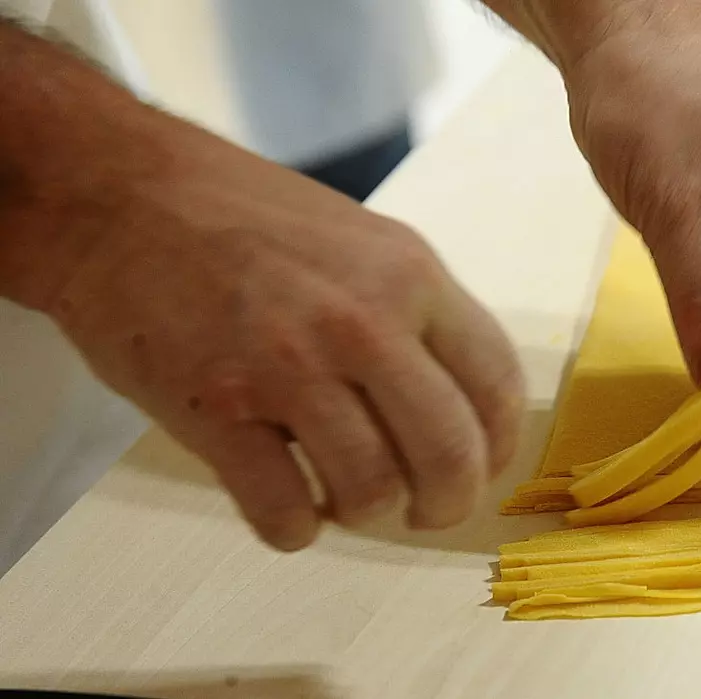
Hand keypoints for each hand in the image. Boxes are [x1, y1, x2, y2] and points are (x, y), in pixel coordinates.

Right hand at [42, 117, 523, 549]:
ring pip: (371, 490)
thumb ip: (415, 312)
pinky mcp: (217, 410)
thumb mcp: (361, 239)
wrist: (119, 195)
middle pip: (448, 453)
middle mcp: (362, 322)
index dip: (498, 447)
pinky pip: (284, 512)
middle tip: (422, 510)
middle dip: (446, 503)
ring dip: (366, 514)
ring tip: (343, 496)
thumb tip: (456, 400)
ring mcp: (288, 367)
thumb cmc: (243, 216)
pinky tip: (288, 505)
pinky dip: (295, 529)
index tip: (480, 469)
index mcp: (409, 275)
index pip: (497, 384)